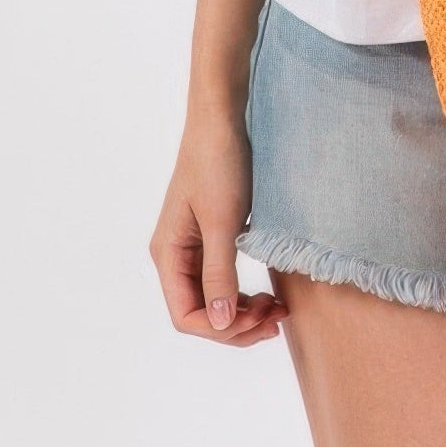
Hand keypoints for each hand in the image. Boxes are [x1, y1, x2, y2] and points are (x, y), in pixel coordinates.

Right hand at [150, 109, 288, 346]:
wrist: (224, 117)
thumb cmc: (218, 162)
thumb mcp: (222, 221)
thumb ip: (219, 273)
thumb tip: (221, 323)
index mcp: (168, 254)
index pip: (186, 315)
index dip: (221, 329)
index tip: (259, 321)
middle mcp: (176, 254)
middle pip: (200, 311)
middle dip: (236, 324)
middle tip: (277, 318)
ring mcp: (194, 245)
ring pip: (213, 297)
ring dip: (243, 311)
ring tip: (277, 310)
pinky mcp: (213, 234)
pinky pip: (224, 277)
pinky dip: (244, 290)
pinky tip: (268, 291)